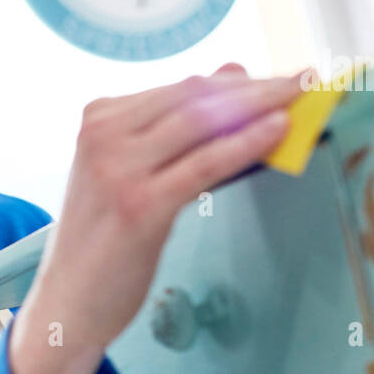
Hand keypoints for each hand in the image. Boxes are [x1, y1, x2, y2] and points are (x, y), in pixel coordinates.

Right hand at [8, 63, 300, 373]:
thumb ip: (177, 128)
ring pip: (203, 124)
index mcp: (97, 120)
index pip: (180, 88)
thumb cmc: (103, 240)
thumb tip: (233, 73)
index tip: (280, 78)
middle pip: (194, 98)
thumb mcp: (132, 173)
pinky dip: (246, 143)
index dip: (237, 81)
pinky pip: (205, 164)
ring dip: (260, 106)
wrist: (67, 301)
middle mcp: (103, 136)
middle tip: (307, 79)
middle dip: (257, 87)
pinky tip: (278, 130)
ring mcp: (118, 169)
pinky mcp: (140, 205)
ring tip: (303, 98)